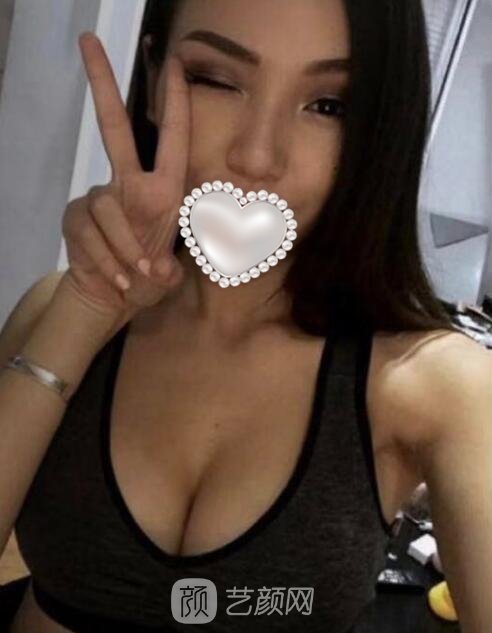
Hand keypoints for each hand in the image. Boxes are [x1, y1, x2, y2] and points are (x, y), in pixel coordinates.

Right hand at [61, 32, 190, 324]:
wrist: (112, 296)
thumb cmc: (146, 279)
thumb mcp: (168, 275)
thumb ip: (171, 271)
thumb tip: (163, 271)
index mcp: (164, 191)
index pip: (171, 139)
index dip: (173, 103)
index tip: (174, 65)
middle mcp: (131, 185)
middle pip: (113, 126)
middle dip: (103, 84)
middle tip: (89, 41)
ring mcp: (99, 197)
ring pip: (108, 209)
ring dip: (124, 248)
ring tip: (136, 276)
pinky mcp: (76, 215)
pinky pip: (90, 233)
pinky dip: (108, 261)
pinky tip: (119, 279)